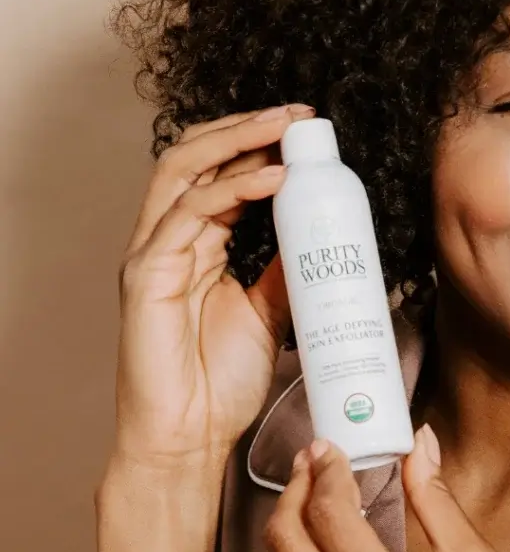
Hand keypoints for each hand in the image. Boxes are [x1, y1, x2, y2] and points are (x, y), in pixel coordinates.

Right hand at [112, 103, 315, 471]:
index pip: (221, 172)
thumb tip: (319, 237)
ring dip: (239, 140)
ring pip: (187, 171)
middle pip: (199, 157)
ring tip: (287, 127)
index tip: (308, 131)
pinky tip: (273, 180)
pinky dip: (233, 191)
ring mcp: (154, 253)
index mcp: (196, 243)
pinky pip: (189, 215)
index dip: (259, 144)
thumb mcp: (270, 312)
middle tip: (300, 115)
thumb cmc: (221, 382)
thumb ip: (285, 271)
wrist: (191, 437)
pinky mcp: (147, 275)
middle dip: (249, 127)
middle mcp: (170, 239)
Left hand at [263, 426, 509, 551]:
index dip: (327, 471)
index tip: (334, 445)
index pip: (331, 519)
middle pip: (285, 547)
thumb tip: (419, 446)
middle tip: (315, 458)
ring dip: (293, 524)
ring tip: (320, 487)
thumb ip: (435, 498)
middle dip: (293, 491)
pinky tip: (331, 535)